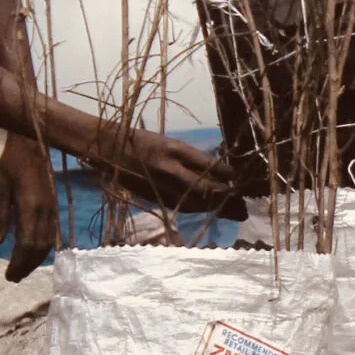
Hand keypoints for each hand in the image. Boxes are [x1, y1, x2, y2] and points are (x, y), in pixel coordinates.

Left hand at [0, 133, 59, 281]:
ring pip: (48, 244)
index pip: (27, 243)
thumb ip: (0, 216)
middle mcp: (45, 212)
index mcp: (30, 207)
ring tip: (22, 270)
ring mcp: (53, 211)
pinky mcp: (55, 209)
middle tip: (13, 278)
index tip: (9, 275)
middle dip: (27, 266)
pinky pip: (52, 235)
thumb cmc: (11, 165)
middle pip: (39, 248)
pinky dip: (43, 250)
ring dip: (36, 260)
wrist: (34, 146)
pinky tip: (34, 255)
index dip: (19, 262)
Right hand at [107, 129, 232, 215]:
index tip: (240, 179)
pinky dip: (199, 209)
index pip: (209, 165)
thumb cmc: (142, 141)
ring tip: (236, 213)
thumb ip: (193, 158)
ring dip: (216, 209)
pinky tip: (211, 211)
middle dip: (228, 199)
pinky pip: (181, 206)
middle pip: (206, 189)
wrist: (108, 149)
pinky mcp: (154, 198)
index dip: (227, 175)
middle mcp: (169, 169)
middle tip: (245, 206)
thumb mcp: (170, 143)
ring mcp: (161, 186)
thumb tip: (221, 171)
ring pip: (195, 202)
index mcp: (175, 150)